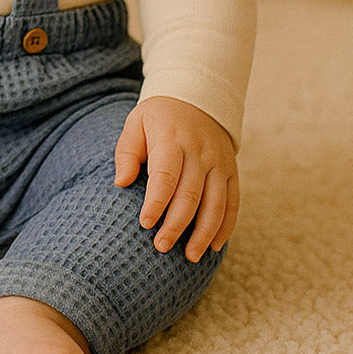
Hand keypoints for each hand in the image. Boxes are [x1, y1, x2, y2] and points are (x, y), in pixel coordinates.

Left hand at [114, 96, 238, 262]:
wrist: (196, 97)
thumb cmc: (157, 117)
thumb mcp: (135, 124)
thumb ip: (126, 153)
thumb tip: (121, 183)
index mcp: (171, 138)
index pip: (165, 175)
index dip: (156, 202)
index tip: (144, 224)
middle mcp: (199, 151)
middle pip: (190, 194)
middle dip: (176, 224)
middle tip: (161, 247)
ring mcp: (218, 162)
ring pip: (216, 202)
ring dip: (203, 232)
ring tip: (190, 257)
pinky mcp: (231, 170)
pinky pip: (233, 202)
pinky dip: (226, 226)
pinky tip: (213, 246)